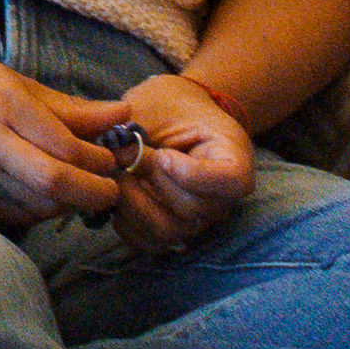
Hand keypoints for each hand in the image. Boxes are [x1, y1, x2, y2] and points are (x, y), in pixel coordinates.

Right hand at [0, 38, 143, 237]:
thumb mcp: (12, 79)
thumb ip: (68, 105)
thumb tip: (121, 115)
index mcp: (4, 105)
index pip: (68, 147)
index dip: (101, 159)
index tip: (114, 156)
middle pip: (55, 184)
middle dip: (95, 191)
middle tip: (111, 187)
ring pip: (37, 206)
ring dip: (69, 204)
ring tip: (81, 189)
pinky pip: (11, 213)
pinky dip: (39, 211)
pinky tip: (46, 197)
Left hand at [109, 74, 258, 246]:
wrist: (170, 115)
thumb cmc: (168, 106)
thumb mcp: (157, 106)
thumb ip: (139, 131)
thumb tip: (115, 156)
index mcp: (234, 158)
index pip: (230, 182)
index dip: (192, 174)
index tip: (163, 154)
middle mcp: (222, 197)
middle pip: (192, 208)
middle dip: (151, 181)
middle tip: (126, 155)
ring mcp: (199, 218)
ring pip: (168, 230)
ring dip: (133, 202)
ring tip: (118, 174)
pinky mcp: (173, 229)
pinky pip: (149, 242)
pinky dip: (126, 223)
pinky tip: (118, 194)